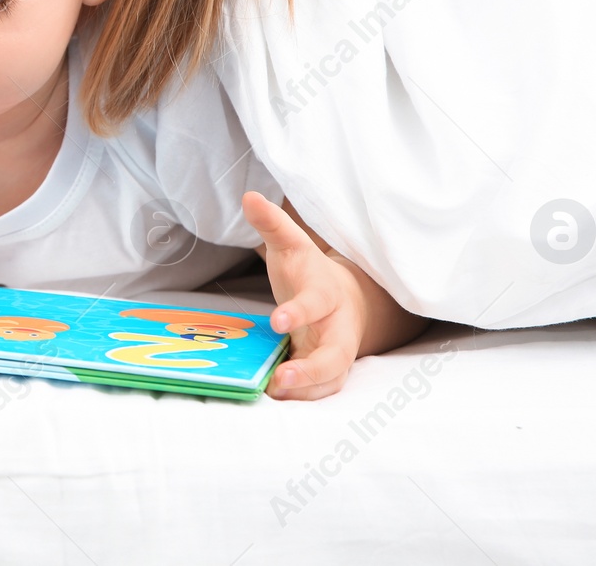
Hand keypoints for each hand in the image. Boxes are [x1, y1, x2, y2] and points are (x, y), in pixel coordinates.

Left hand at [243, 191, 365, 400]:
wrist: (347, 301)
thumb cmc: (310, 274)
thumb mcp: (291, 247)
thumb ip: (272, 225)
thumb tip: (249, 197)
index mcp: (326, 293)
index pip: (316, 302)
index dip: (299, 311)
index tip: (277, 321)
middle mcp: (337, 328)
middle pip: (335, 355)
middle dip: (311, 368)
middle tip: (280, 378)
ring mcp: (335, 355)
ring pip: (330, 380)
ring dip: (304, 391)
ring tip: (273, 393)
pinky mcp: (329, 374)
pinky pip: (321, 392)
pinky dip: (302, 399)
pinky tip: (274, 398)